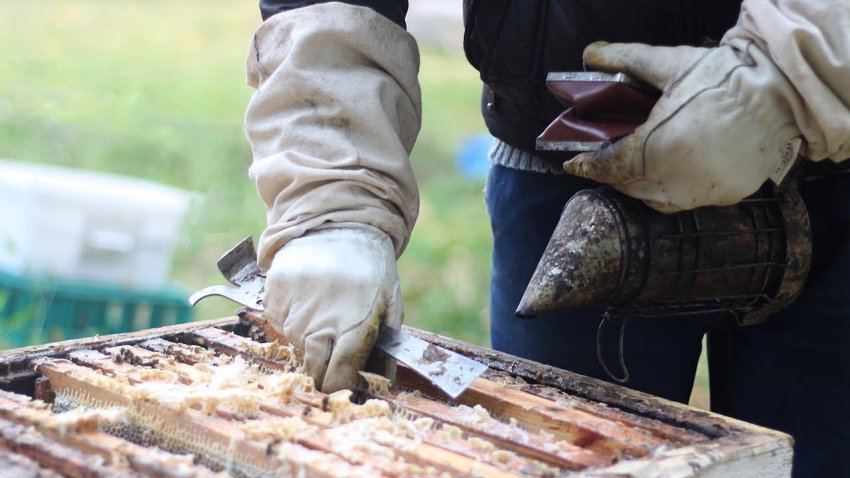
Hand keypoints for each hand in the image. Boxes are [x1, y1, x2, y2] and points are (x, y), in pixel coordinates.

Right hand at [263, 227, 401, 392]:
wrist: (338, 224)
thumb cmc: (371, 268)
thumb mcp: (390, 304)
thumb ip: (384, 345)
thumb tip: (380, 382)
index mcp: (353, 323)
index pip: (338, 375)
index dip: (341, 386)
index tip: (346, 385)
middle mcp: (319, 320)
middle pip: (313, 369)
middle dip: (324, 370)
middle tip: (335, 354)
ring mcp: (294, 308)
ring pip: (296, 346)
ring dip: (310, 340)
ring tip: (326, 311)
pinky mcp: (274, 296)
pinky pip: (280, 325)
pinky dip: (293, 320)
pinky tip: (309, 300)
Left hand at [563, 40, 802, 212]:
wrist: (782, 93)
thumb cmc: (722, 78)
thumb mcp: (668, 64)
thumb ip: (624, 60)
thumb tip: (590, 54)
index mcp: (654, 151)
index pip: (608, 166)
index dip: (587, 166)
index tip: (572, 164)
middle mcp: (674, 181)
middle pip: (630, 185)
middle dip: (613, 174)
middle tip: (604, 160)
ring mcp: (701, 193)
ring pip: (657, 199)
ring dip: (641, 185)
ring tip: (635, 166)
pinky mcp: (725, 196)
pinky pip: (687, 199)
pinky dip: (673, 188)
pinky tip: (673, 171)